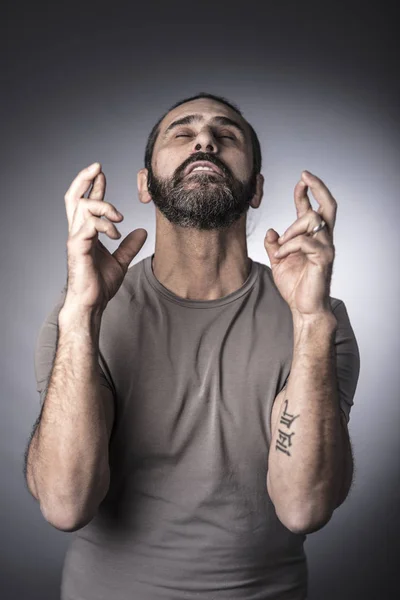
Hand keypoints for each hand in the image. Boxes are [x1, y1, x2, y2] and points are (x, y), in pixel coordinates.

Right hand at [64, 162, 147, 311]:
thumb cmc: (99, 285)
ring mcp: (75, 239)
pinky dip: (104, 225)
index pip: (85, 203)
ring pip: (83, 207)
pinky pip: (89, 225)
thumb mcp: (121, 261)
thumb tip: (142, 232)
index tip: (102, 173)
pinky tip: (116, 234)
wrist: (91, 303)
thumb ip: (129, 246)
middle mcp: (77, 232)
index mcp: (85, 233)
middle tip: (98, 167)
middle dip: (84, 179)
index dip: (93, 186)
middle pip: (73, 197)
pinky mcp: (77, 248)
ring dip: (104, 205)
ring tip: (120, 217)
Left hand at [263, 171, 336, 317]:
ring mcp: (325, 248)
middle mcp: (322, 240)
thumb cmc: (295, 286)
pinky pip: (305, 241)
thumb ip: (275, 245)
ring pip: (313, 219)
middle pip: (328, 206)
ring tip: (280, 246)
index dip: (307, 192)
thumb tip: (271, 231)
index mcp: (312, 238)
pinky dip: (289, 245)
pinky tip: (280, 255)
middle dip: (317, 187)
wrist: (303, 308)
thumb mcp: (278, 262)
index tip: (301, 179)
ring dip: (292, 229)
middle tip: (303, 177)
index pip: (311, 209)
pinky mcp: (323, 259)